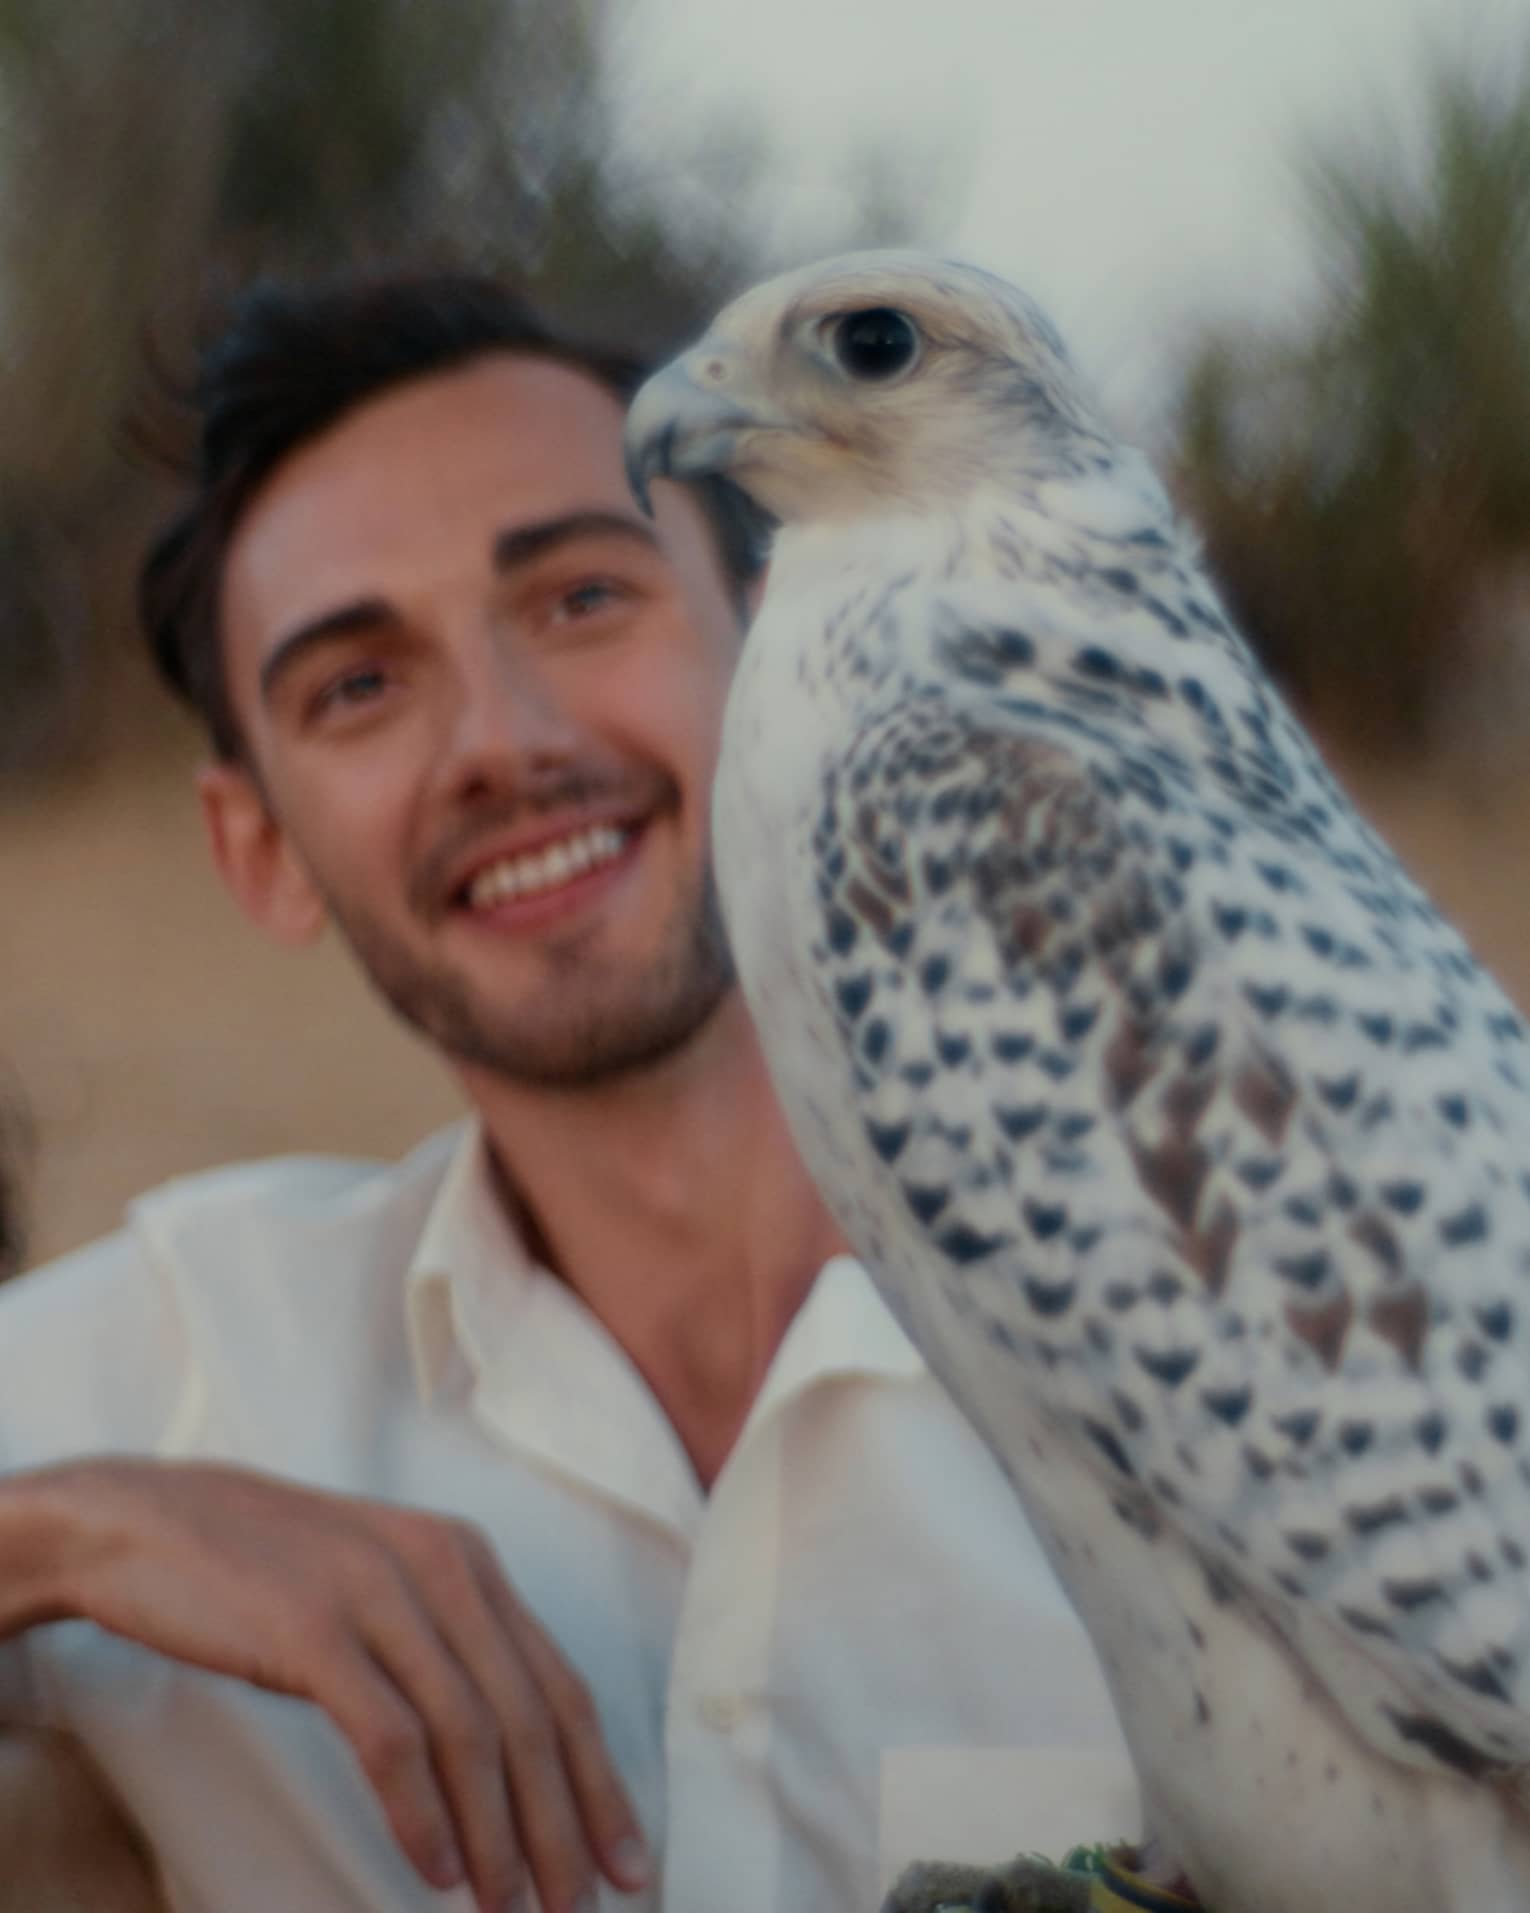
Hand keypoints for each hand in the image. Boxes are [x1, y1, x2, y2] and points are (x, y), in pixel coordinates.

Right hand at [2, 1459, 648, 1912]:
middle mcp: (440, 1568)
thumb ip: (443, 1641)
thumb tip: (505, 1747)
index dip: (600, 1778)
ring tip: (510, 1907)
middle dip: (565, 1821)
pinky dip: (422, 1814)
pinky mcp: (314, 1632)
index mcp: (465, 1559)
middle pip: (531, 1715)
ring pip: (471, 1733)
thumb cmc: (265, 1570)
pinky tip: (438, 1869)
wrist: (145, 1521)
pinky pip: (390, 1739)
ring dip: (499, 1833)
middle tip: (581, 1902)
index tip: (627, 1856)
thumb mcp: (379, 1583)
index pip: (559, 1684)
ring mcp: (378, 1597)